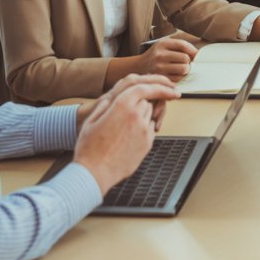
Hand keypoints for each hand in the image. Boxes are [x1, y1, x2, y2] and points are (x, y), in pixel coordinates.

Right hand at [73, 78, 178, 193]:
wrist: (95, 173)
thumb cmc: (89, 148)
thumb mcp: (91, 121)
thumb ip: (103, 106)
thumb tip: (110, 99)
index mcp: (121, 106)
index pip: (145, 88)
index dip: (160, 86)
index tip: (169, 87)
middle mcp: (135, 116)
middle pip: (148, 101)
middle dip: (142, 103)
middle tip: (131, 110)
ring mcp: (143, 130)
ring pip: (150, 115)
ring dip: (144, 115)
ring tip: (127, 125)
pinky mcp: (147, 144)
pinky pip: (151, 129)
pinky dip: (145, 129)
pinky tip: (131, 136)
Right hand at [134, 38, 197, 80]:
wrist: (138, 67)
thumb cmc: (156, 55)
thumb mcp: (165, 45)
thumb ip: (181, 46)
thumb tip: (197, 54)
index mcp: (162, 44)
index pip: (183, 45)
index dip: (192, 51)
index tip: (194, 55)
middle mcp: (160, 55)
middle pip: (185, 58)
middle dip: (187, 61)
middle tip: (183, 63)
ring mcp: (159, 68)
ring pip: (184, 69)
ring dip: (185, 70)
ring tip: (179, 68)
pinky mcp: (160, 78)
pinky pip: (178, 79)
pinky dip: (179, 77)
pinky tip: (174, 74)